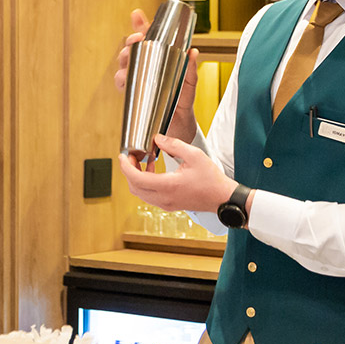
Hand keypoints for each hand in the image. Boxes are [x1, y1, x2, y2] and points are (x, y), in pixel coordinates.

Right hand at [112, 8, 200, 144]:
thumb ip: (191, 68)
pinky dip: (121, 80)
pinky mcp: (135, 94)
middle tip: (136, 39)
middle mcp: (146, 67)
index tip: (137, 15)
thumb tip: (193, 52)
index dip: (140, 25)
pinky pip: (123, 85)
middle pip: (132, 49)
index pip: (148, 38)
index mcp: (160, 59)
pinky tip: (124, 78)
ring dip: (124, 59)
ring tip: (129, 57)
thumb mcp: (190, 82)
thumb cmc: (184, 100)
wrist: (180, 125)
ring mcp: (139, 79)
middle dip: (131, 41)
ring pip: (124, 64)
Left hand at [118, 134, 234, 214]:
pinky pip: (149, 196)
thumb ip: (173, 145)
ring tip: (143, 161)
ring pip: (140, 193)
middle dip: (128, 171)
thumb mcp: (194, 155)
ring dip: (136, 177)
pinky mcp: (168, 205)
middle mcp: (163, 198)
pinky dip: (145, 183)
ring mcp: (165, 204)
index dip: (125, 167)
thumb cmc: (211, 178)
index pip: (136, 178)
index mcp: (168, 185)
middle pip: (134, 187)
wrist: (222, 197)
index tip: (123, 156)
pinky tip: (153, 170)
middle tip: (131, 156)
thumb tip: (157, 138)